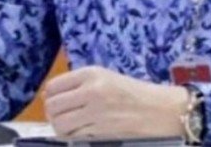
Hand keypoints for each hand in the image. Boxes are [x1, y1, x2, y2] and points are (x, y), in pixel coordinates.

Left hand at [43, 66, 187, 138]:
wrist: (160, 109)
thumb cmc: (134, 92)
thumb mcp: (107, 78)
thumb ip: (80, 84)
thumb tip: (50, 95)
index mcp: (92, 74)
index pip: (54, 86)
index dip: (51, 96)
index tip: (58, 100)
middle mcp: (91, 91)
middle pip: (53, 105)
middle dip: (53, 113)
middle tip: (62, 115)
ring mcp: (95, 112)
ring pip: (59, 123)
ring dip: (60, 126)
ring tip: (71, 125)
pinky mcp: (99, 132)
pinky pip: (72, 137)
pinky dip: (71, 136)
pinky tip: (80, 132)